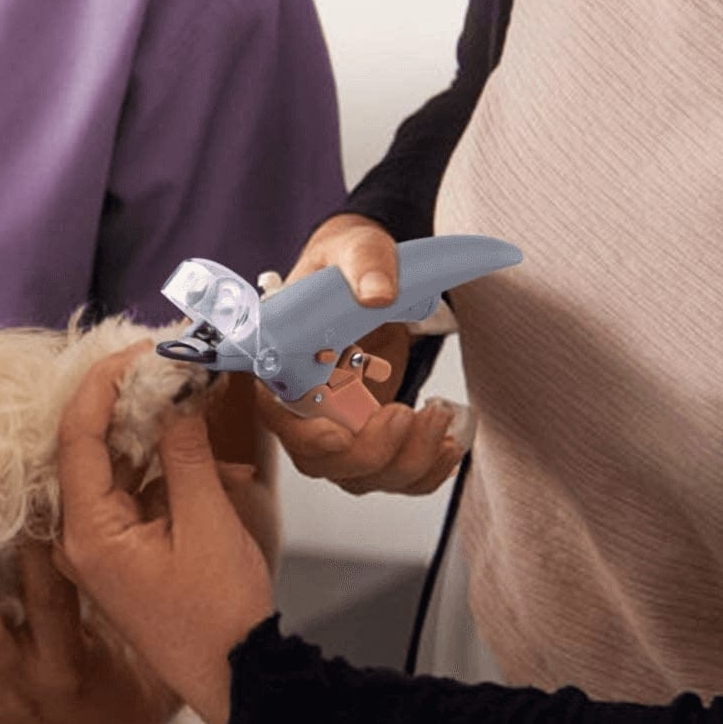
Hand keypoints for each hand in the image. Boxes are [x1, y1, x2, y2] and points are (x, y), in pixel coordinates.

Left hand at [56, 348, 273, 723]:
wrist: (239, 680)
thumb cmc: (221, 613)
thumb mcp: (207, 521)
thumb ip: (185, 450)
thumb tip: (175, 390)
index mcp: (88, 532)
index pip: (77, 435)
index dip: (103, 383)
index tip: (139, 350)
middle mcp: (79, 537)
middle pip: (85, 446)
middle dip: (121, 398)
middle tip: (159, 360)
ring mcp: (98, 545)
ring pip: (106, 465)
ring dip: (138, 425)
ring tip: (174, 384)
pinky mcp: (120, 551)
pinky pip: (124, 489)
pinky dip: (150, 459)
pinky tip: (180, 435)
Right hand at [259, 213, 462, 495]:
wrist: (375, 275)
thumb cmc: (350, 261)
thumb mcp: (355, 247)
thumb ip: (364, 262)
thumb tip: (376, 294)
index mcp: (282, 357)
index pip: (275, 413)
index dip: (301, 435)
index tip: (336, 432)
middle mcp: (303, 400)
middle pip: (320, 459)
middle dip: (368, 451)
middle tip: (406, 412)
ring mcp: (338, 423)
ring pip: (360, 475)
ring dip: (405, 461)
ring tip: (438, 414)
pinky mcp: (373, 434)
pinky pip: (393, 476)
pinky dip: (424, 471)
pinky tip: (446, 440)